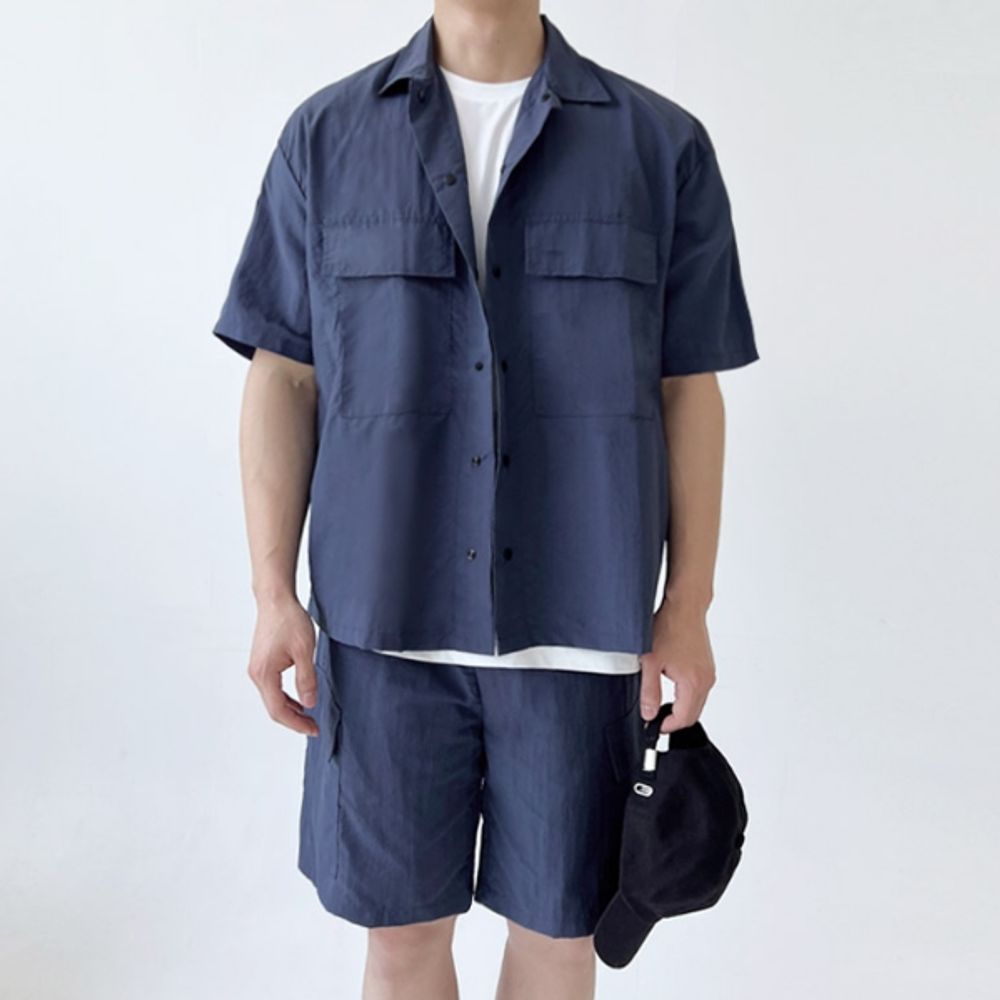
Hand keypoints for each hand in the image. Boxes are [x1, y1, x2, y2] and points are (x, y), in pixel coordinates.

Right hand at [247, 595, 318, 735]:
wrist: (276, 600)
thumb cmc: (289, 620)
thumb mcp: (305, 650)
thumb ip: (306, 679)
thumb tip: (309, 704)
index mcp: (264, 674)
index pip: (278, 710)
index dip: (297, 723)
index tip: (313, 729)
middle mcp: (256, 674)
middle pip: (273, 708)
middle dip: (294, 720)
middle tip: (313, 727)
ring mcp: (257, 669)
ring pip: (272, 699)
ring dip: (290, 710)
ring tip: (308, 716)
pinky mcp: (262, 663)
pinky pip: (272, 688)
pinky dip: (285, 698)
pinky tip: (299, 699)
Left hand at [638, 601, 716, 734]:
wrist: (684, 607)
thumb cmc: (669, 627)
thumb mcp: (650, 662)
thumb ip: (649, 692)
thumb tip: (648, 714)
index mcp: (693, 683)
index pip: (683, 719)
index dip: (667, 727)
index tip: (654, 726)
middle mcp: (706, 680)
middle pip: (693, 715)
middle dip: (674, 720)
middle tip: (656, 718)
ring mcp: (709, 673)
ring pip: (697, 703)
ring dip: (681, 708)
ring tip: (661, 703)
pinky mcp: (708, 666)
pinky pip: (700, 690)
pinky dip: (687, 696)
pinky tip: (672, 688)